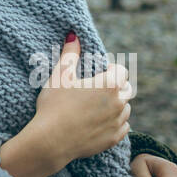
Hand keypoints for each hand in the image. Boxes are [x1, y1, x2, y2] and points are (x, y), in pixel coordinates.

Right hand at [32, 32, 131, 165]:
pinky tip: (101, 121)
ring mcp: (117, 122)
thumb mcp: (60, 76)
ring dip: (116, 105)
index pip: (122, 71)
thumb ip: (70, 54)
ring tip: (97, 105)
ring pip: (125, 109)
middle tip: (96, 89)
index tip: (99, 72)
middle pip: (126, 89)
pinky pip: (123, 126)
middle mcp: (119, 103)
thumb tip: (73, 35)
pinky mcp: (114, 139)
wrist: (50, 141)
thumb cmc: (54, 105)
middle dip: (116, 87)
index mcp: (109, 85)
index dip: (111, 69)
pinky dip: (115, 122)